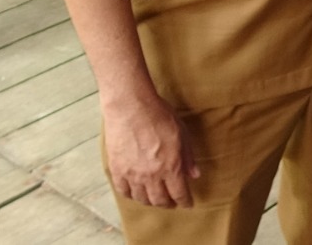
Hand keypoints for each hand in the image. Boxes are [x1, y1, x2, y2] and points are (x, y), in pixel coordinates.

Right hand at [102, 93, 199, 207]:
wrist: (130, 107)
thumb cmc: (159, 116)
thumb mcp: (182, 134)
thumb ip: (188, 157)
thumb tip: (194, 175)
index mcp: (171, 167)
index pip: (179, 193)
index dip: (185, 201)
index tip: (187, 203)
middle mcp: (151, 175)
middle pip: (160, 200)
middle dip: (168, 204)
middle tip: (172, 203)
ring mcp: (132, 174)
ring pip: (142, 198)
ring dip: (150, 201)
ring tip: (155, 198)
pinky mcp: (117, 170)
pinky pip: (123, 191)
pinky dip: (131, 195)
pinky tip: (136, 193)